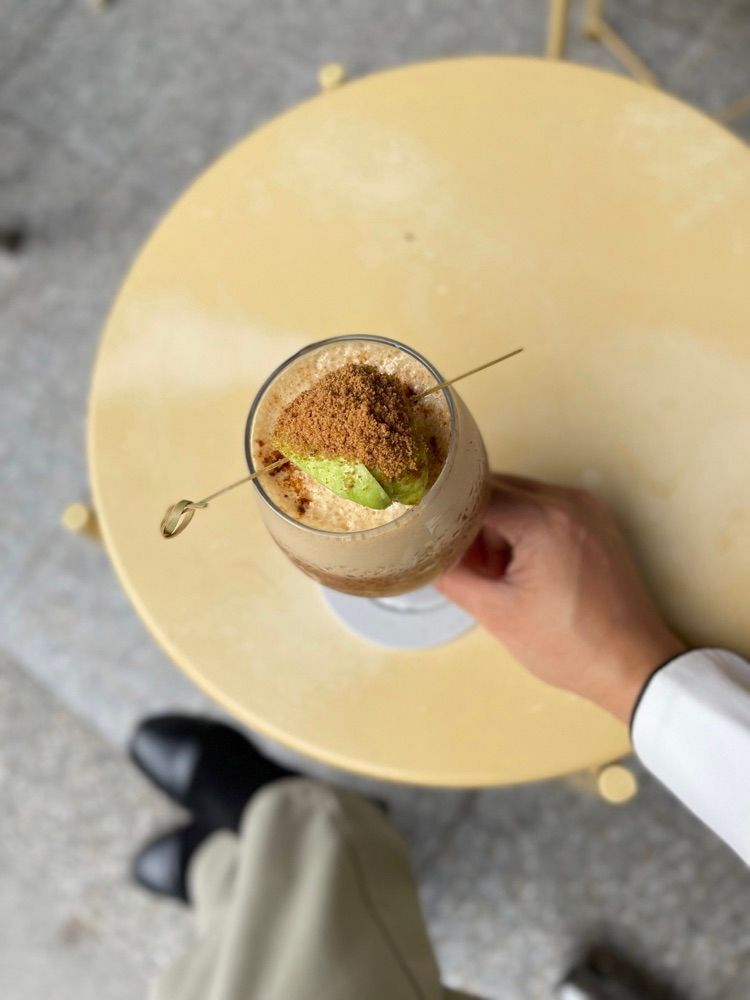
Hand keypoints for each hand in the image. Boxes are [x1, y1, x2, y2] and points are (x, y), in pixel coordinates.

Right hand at [437, 474, 686, 721]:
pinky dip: (523, 529)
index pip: (471, 491)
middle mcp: (568, 500)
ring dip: (496, 525)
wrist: (634, 665)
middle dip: (470, 521)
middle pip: (495, 488)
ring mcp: (586, 507)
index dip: (443, 512)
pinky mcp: (595, 520)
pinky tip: (520, 568)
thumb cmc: (569, 645)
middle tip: (462, 563)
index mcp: (543, 519)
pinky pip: (543, 508)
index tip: (423, 532)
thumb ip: (451, 575)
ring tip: (495, 573)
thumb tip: (421, 554)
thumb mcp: (496, 614)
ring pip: (518, 496)